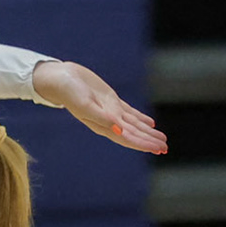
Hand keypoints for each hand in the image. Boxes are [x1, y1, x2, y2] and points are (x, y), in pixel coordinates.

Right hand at [34, 62, 166, 154]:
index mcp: (101, 125)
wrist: (60, 78)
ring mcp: (110, 111)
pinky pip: (129, 112)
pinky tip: (150, 123)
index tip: (157, 148)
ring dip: (147, 132)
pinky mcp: (110, 100)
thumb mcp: (85, 104)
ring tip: (162, 139)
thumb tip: (119, 130)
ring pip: (134, 124)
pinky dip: (140, 118)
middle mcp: (108, 121)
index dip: (143, 143)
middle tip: (165, 148)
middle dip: (149, 141)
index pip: (127, 137)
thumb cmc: (69, 92)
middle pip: (133, 133)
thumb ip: (101, 117)